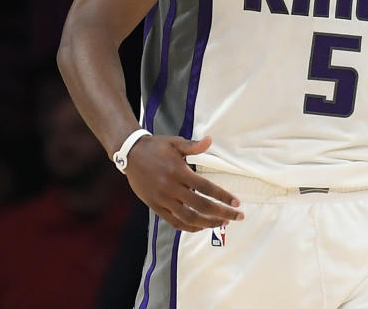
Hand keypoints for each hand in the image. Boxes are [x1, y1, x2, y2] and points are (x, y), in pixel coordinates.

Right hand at [124, 134, 243, 231]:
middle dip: (222, 213)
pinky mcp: (155, 206)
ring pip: (188, 218)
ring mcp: (162, 200)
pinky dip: (189, 227)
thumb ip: (193, 146)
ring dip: (208, 223)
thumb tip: (210, 140)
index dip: (223, 197)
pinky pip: (174, 222)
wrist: (130, 155)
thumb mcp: (175, 143)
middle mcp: (171, 188)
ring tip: (222, 223)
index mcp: (178, 172)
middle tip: (237, 217)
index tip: (237, 203)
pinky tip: (201, 226)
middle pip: (201, 206)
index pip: (206, 188)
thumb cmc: (155, 147)